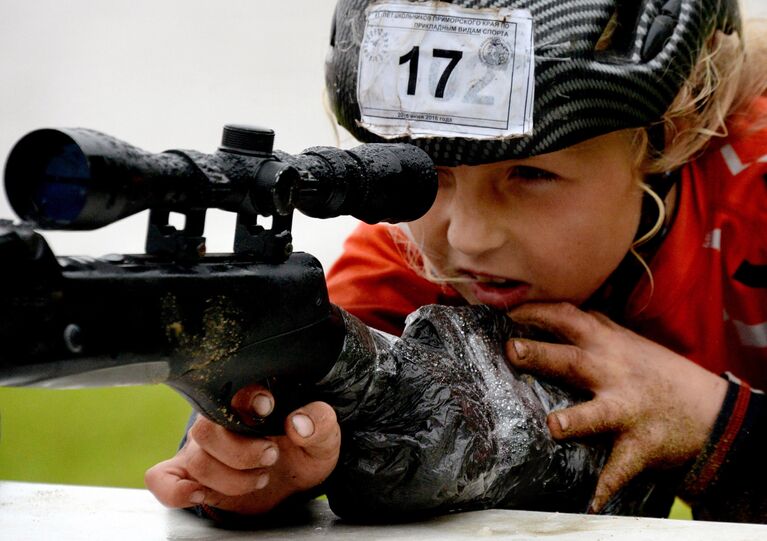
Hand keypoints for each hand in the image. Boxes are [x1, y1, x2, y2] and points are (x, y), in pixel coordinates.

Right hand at [145, 385, 340, 514]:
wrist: (296, 477)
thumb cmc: (305, 448)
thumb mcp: (325, 437)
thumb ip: (320, 424)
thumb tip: (299, 421)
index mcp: (251, 400)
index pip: (236, 390)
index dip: (248, 401)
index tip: (268, 409)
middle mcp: (220, 420)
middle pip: (207, 430)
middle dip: (242, 452)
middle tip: (271, 457)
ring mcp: (204, 448)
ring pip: (197, 460)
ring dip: (231, 479)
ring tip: (261, 478)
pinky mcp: (193, 475)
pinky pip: (162, 478)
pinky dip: (174, 490)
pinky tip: (200, 494)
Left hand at [505, 302, 727, 511]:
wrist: (711, 412)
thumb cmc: (655, 373)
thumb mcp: (626, 342)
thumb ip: (592, 327)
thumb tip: (549, 312)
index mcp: (606, 345)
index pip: (567, 318)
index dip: (536, 312)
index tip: (506, 312)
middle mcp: (613, 373)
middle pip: (571, 360)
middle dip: (541, 354)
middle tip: (511, 349)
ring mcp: (627, 410)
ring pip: (597, 413)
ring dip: (575, 419)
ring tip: (553, 426)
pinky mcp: (640, 444)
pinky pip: (622, 466)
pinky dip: (607, 484)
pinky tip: (591, 503)